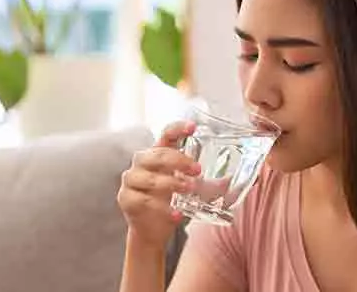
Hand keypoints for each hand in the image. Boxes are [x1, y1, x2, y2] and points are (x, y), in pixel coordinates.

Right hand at [117, 121, 200, 248]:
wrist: (153, 230)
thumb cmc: (171, 202)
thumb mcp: (191, 190)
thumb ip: (208, 184)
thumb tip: (230, 181)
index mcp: (158, 154)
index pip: (166, 135)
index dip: (178, 128)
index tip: (193, 127)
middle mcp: (142, 163)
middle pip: (157, 154)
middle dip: (178, 160)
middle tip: (197, 170)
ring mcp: (131, 180)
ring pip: (148, 177)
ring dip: (170, 182)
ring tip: (188, 189)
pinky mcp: (126, 199)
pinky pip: (142, 200)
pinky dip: (161, 208)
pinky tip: (176, 214)